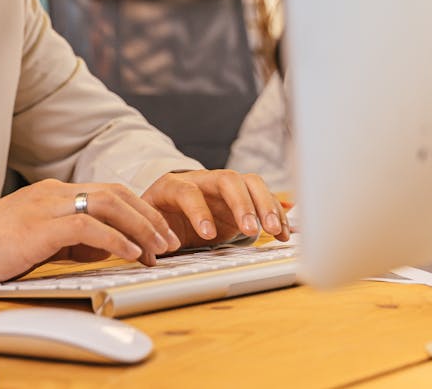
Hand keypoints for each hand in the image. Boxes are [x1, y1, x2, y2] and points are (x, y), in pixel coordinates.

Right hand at [0, 179, 182, 289]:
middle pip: (116, 192)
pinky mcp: (40, 226)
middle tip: (169, 242)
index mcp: (52, 194)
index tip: (158, 235)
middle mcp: (53, 193)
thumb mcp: (38, 239)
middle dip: (149, 216)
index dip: (139, 211)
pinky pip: (89, 226)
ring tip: (158, 249)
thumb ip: (71, 239)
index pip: (107, 191)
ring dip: (141, 227)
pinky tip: (131, 253)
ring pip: (109, 204)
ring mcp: (47, 206)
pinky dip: (116, 238)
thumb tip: (107, 247)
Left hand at [141, 170, 289, 248]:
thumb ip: (149, 237)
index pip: (188, 191)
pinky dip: (276, 214)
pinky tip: (284, 234)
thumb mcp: (147, 223)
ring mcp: (224, 186)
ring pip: (250, 183)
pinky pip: (263, 197)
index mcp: (173, 185)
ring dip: (266, 206)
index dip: (198, 211)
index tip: (208, 235)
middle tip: (252, 230)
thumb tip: (153, 253)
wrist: (168, 205)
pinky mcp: (242, 196)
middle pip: (227, 179)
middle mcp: (202, 180)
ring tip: (275, 231)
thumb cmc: (158, 215)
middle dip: (241, 204)